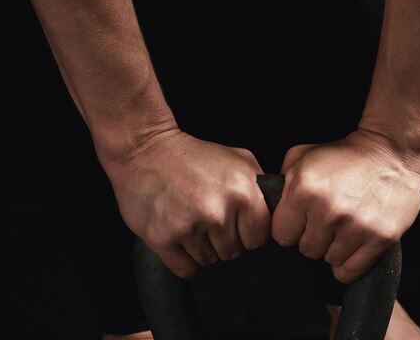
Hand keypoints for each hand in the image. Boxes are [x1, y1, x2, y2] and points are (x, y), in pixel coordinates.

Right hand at [100, 129, 270, 278]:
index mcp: (242, 193)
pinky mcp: (164, 239)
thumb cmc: (192, 154)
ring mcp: (190, 228)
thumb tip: (274, 207)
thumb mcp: (237, 157)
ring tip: (192, 223)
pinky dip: (187, 261)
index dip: (248, 232)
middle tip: (209, 218)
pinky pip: (187, 270)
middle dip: (225, 239)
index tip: (237, 223)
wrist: (145, 150)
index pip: (259, 238)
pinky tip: (183, 242)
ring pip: (210, 261)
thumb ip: (259, 184)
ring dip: (203, 248)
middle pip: (234, 252)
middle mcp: (218, 213)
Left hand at [272, 130, 419, 283]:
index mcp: (304, 190)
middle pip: (305, 250)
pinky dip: (348, 264)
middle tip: (324, 221)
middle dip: (312, 237)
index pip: (281, 235)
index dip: (290, 228)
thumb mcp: (302, 156)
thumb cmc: (342, 154)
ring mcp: (356, 226)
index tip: (301, 220)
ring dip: (332, 249)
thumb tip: (267, 206)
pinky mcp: (380, 237)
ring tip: (341, 228)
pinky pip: (351, 271)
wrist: (391, 152)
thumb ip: (281, 182)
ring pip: (328, 260)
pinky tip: (351, 245)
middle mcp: (328, 210)